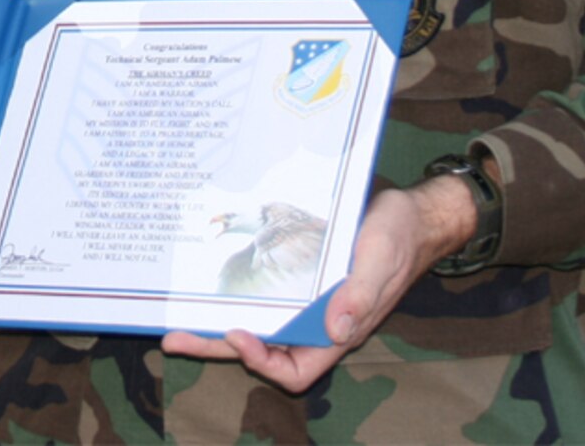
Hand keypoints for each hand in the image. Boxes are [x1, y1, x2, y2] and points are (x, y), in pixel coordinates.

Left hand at [161, 174, 476, 392]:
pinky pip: (264, 293)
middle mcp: (318, 322)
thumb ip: (361, 294)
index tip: (237, 334)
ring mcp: (306, 300)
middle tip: (174, 337)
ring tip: (176, 316)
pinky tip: (209, 281)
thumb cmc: (400, 237)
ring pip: (257, 321)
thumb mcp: (381, 259)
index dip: (264, 362)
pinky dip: (237, 292)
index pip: (296, 370)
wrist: (410, 213)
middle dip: (218, 345)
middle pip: (263, 348)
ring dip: (218, 321)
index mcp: (339, 330)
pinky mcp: (300, 275)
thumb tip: (338, 330)